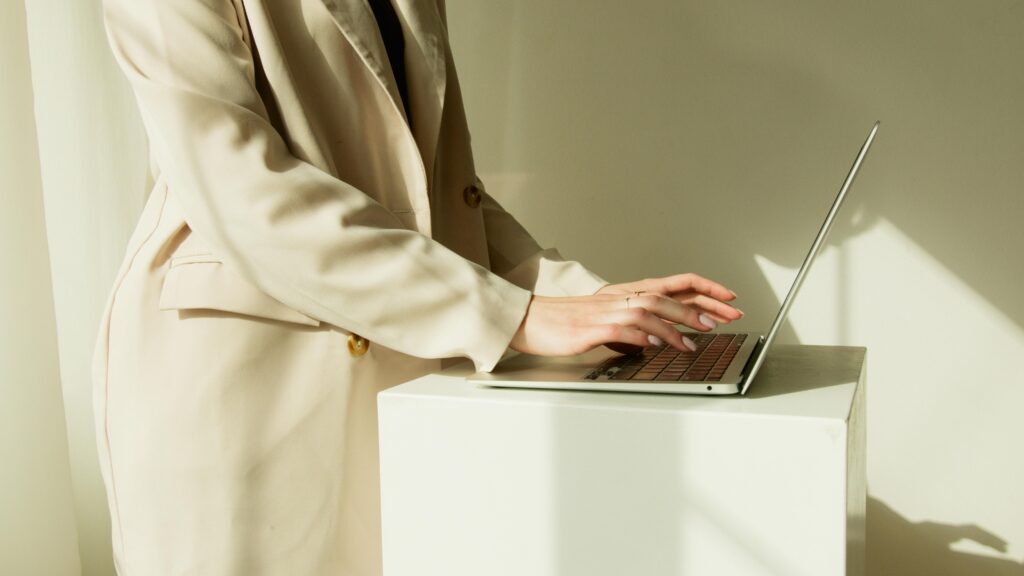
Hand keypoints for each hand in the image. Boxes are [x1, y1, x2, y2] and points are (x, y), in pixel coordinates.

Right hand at [509, 273, 742, 356]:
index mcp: (625, 293)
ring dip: (676, 324)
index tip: (728, 298)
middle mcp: (619, 297)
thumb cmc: (564, 323)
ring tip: (696, 340)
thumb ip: (631, 326)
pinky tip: (656, 345)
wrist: (530, 321)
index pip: (672, 283)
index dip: (703, 288)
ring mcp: (606, 311)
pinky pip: (623, 329)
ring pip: (649, 309)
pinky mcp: (592, 328)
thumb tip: (656, 339)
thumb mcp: (604, 321)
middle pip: (667, 295)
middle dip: (700, 307)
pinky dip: (643, 336)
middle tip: (726, 320)